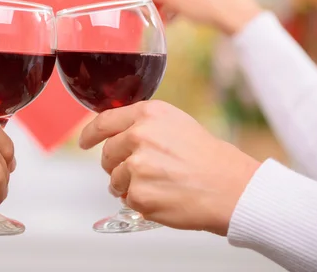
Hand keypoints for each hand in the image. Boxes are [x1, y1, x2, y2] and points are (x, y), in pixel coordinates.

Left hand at [79, 101, 259, 235]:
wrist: (232, 188)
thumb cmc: (210, 158)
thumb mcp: (177, 124)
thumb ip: (145, 124)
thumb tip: (117, 133)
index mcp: (149, 114)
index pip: (104, 121)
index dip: (90, 134)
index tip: (84, 142)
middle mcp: (140, 135)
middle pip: (107, 154)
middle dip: (116, 165)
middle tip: (139, 172)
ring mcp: (137, 165)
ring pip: (115, 179)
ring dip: (129, 186)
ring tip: (159, 185)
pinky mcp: (139, 193)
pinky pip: (127, 200)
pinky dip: (141, 202)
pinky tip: (164, 197)